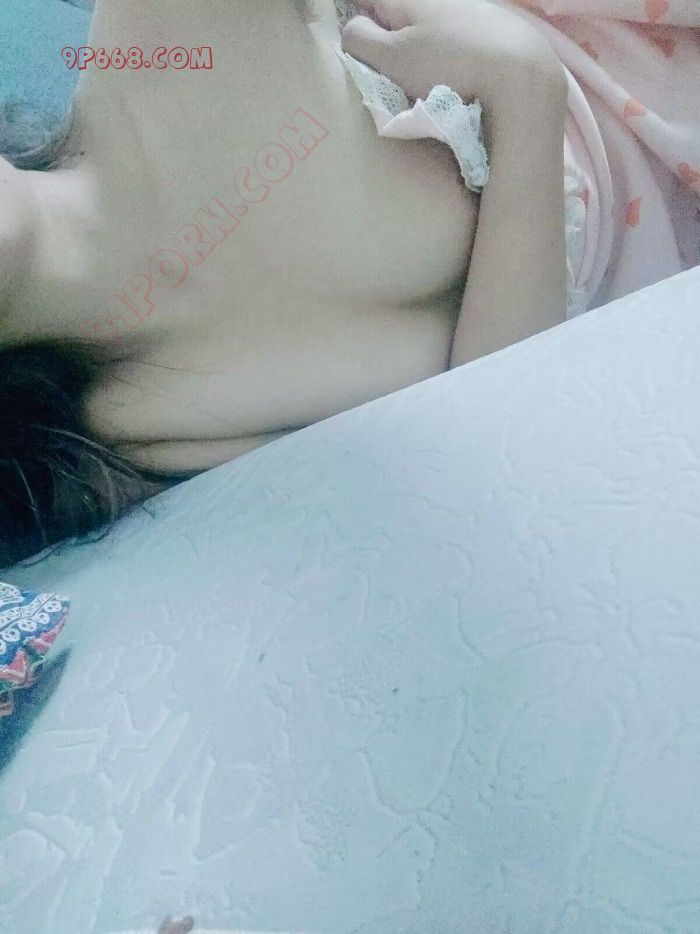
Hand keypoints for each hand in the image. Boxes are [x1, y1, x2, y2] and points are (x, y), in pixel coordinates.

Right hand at [341, 0, 565, 112]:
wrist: (521, 78)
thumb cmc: (447, 69)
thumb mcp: (393, 58)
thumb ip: (363, 40)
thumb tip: (352, 27)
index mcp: (412, 1)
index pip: (374, 0)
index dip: (360, 14)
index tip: (356, 37)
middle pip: (408, 10)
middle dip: (395, 27)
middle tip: (387, 59)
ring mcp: (477, 10)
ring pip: (441, 21)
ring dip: (429, 38)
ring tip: (427, 70)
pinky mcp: (503, 30)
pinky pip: (470, 35)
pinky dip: (459, 48)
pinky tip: (463, 69)